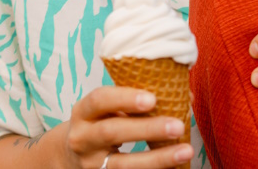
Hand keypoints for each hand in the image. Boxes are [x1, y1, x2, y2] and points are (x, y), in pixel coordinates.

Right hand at [64, 86, 193, 168]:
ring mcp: (92, 163)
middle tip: (177, 126)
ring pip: (123, 164)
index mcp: (83, 112)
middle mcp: (82, 138)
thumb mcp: (106, 110)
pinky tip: (175, 166)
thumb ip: (135, 101)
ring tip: (185, 151)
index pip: (99, 100)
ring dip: (157, 158)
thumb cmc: (99, 124)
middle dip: (147, 129)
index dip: (125, 98)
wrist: (72, 157)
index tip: (153, 99)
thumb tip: (185, 95)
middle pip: (111, 132)